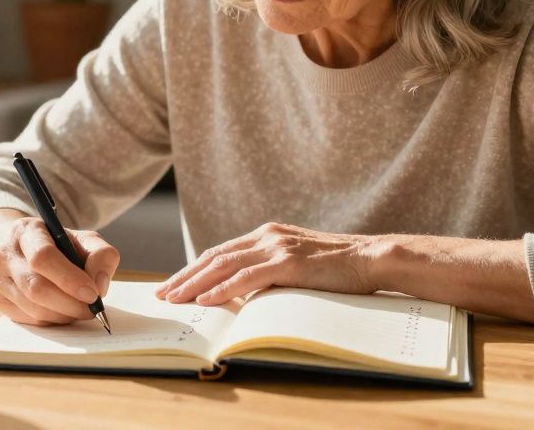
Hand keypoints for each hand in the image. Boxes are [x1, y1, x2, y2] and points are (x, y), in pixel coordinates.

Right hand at [0, 216, 120, 325]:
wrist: (30, 251)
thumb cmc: (61, 246)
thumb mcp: (85, 240)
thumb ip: (101, 255)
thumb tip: (99, 285)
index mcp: (26, 230)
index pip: (43, 257)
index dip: (69, 279)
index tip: (92, 294)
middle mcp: (5, 252)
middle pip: (36, 287)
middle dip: (69, 303)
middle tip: (92, 308)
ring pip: (32, 307)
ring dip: (63, 314)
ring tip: (80, 309)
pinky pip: (28, 319)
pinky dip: (51, 321)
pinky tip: (63, 311)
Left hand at [154, 222, 379, 305]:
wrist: (371, 258)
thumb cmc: (338, 267)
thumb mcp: (298, 263)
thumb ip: (272, 270)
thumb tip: (246, 292)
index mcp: (267, 234)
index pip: (220, 252)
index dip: (193, 269)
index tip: (173, 284)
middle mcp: (267, 236)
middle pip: (215, 256)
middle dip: (185, 276)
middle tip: (162, 293)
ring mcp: (277, 247)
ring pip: (225, 265)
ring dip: (195, 283)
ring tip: (175, 298)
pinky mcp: (288, 263)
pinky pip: (248, 277)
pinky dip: (224, 288)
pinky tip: (207, 300)